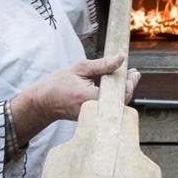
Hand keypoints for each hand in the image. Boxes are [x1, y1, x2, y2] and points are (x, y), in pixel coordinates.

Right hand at [10, 55, 140, 143]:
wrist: (43, 102)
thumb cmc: (58, 84)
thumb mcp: (79, 68)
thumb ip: (102, 65)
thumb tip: (120, 59)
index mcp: (89, 98)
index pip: (118, 94)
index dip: (129, 84)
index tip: (134, 73)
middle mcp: (93, 111)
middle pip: (120, 101)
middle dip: (129, 86)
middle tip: (133, 72)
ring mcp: (94, 117)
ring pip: (116, 105)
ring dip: (123, 91)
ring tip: (128, 76)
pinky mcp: (93, 118)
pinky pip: (109, 108)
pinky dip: (114, 97)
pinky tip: (116, 85)